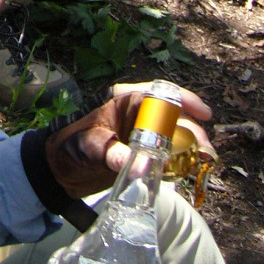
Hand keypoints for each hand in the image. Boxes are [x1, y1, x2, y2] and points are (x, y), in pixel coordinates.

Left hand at [44, 82, 212, 198]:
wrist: (57, 169)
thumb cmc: (70, 146)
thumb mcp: (92, 149)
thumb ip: (116, 156)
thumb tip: (144, 167)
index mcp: (123, 100)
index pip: (159, 93)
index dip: (184, 100)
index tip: (203, 114)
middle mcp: (135, 113)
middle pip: (172, 115)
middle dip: (192, 130)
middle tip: (206, 150)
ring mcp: (139, 133)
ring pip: (173, 133)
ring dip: (190, 145)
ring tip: (204, 161)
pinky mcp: (140, 153)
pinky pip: (167, 152)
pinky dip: (180, 160)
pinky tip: (188, 170)